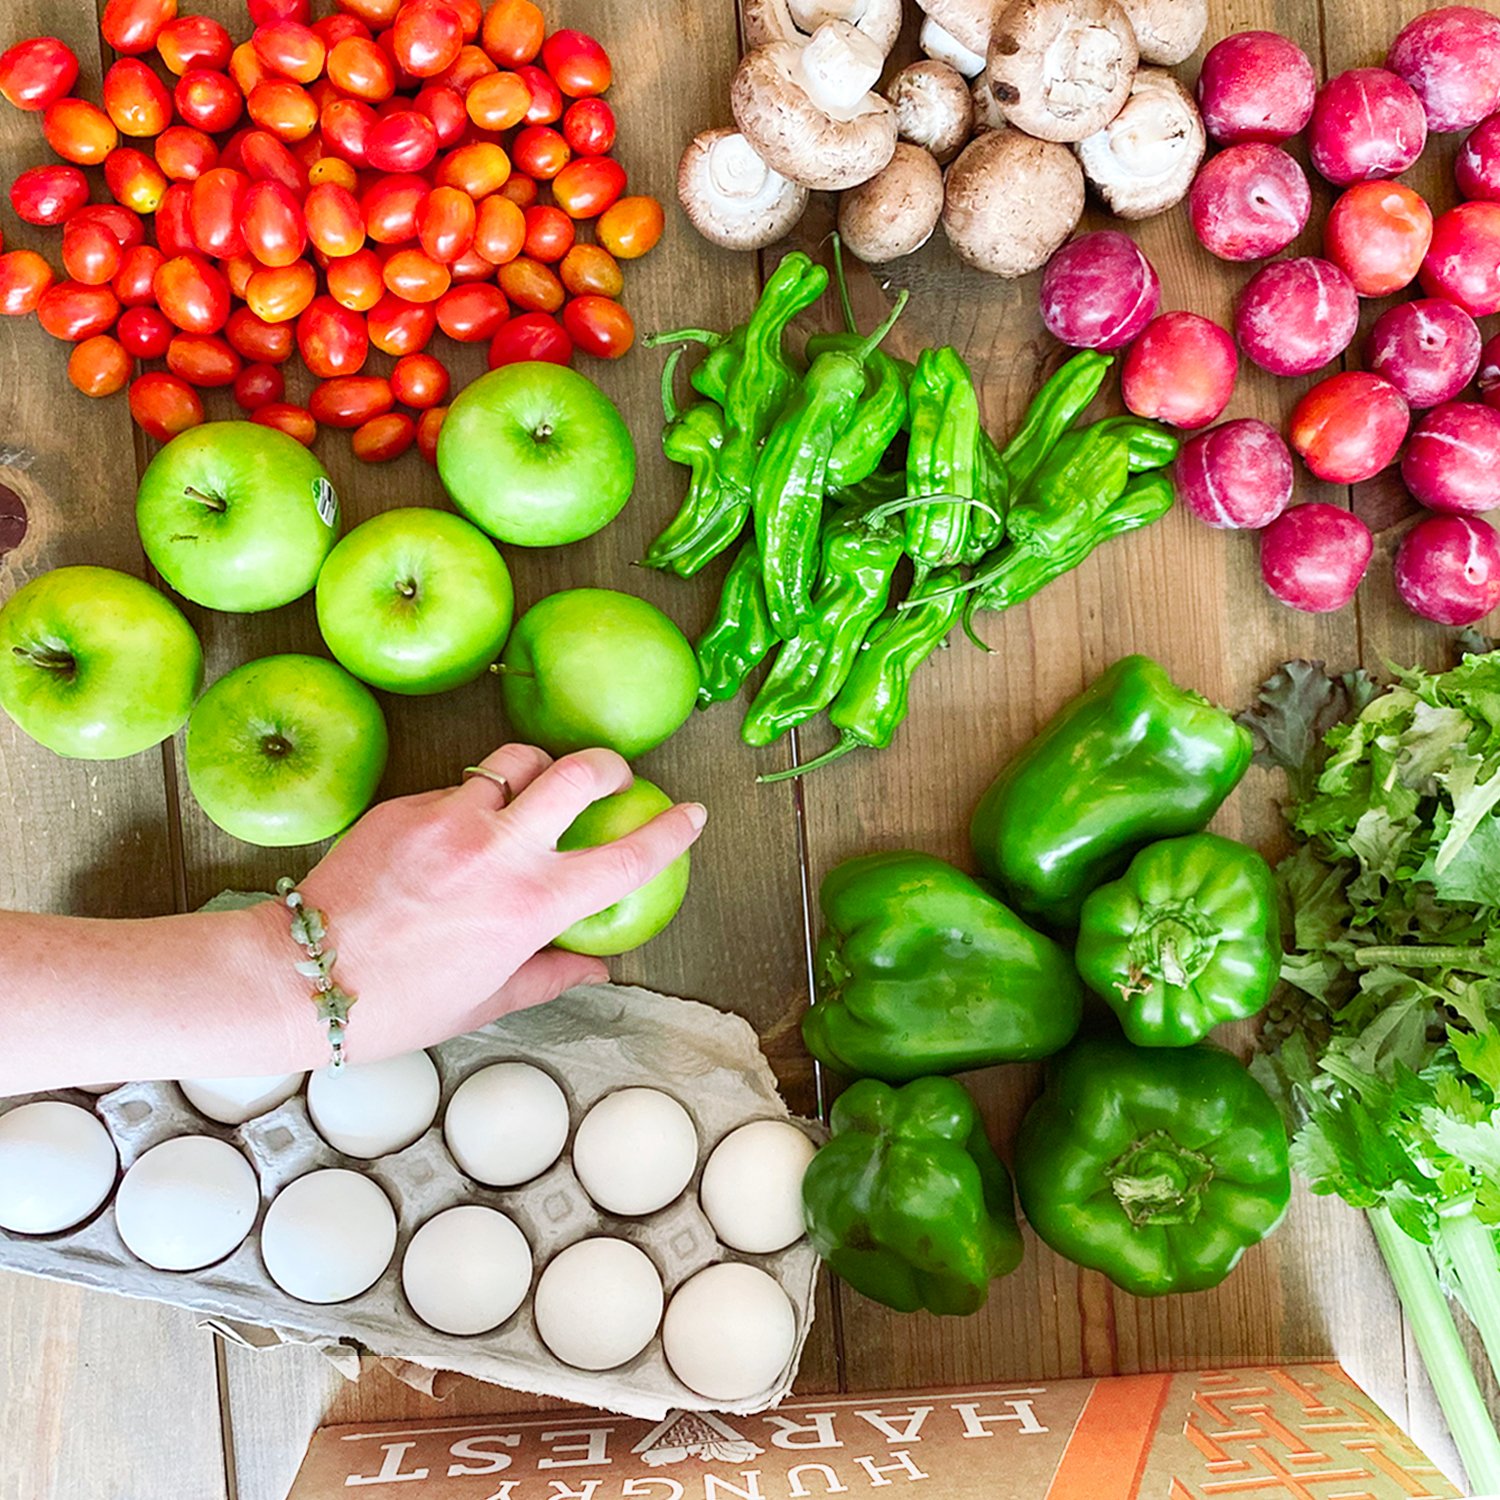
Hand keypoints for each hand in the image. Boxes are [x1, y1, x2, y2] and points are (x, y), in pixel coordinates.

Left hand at [283, 744, 706, 1061]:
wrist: (302, 976)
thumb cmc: (397, 1004)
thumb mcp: (485, 1000)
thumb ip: (549, 975)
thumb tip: (597, 968)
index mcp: (531, 906)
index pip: (627, 858)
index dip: (672, 832)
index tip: (691, 814)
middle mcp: (500, 850)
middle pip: (580, 772)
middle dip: (609, 766)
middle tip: (612, 778)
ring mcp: (452, 818)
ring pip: (517, 761)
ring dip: (538, 770)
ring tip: (534, 791)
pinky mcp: (409, 804)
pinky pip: (460, 784)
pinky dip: (475, 797)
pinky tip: (458, 831)